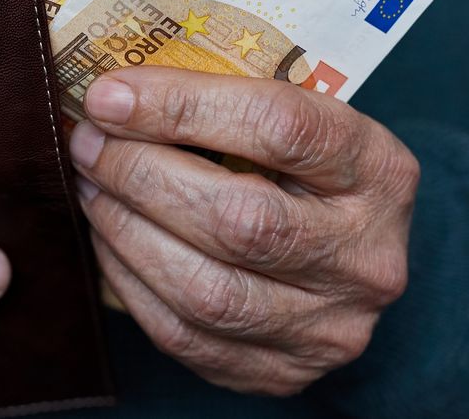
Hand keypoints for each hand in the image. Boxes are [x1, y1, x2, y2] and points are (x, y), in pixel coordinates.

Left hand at [70, 67, 416, 394]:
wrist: (349, 257)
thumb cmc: (304, 172)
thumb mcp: (296, 120)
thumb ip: (223, 103)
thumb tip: (111, 97)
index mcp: (379, 172)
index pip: (281, 129)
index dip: (182, 108)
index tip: (109, 96)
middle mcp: (366, 256)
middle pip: (240, 220)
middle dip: (141, 175)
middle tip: (89, 144)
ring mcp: (329, 326)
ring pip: (206, 290)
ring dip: (125, 231)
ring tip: (92, 188)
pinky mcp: (283, 372)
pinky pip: (184, 334)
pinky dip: (130, 281)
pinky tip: (110, 239)